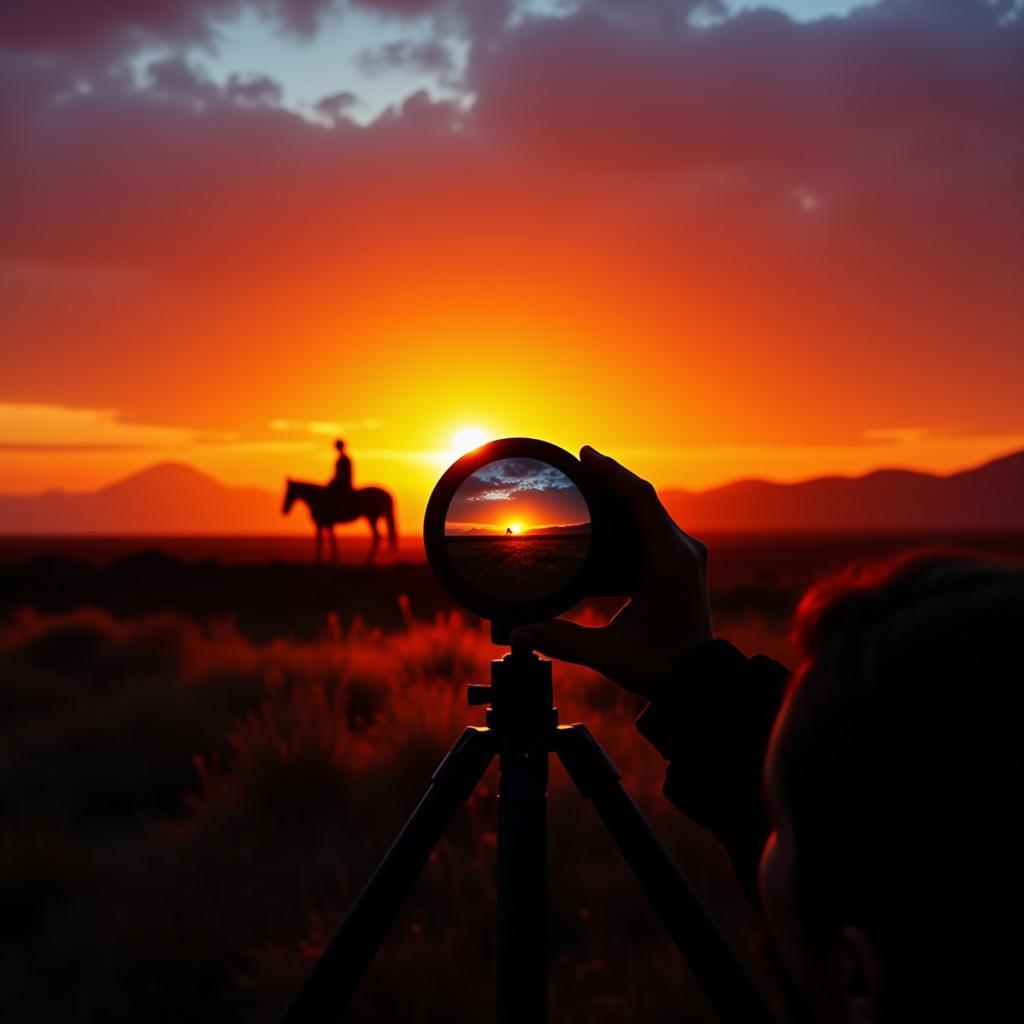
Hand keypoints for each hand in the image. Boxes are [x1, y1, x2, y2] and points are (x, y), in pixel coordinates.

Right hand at [510, 446, 712, 697]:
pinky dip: (629, 511)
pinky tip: (606, 512)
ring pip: (650, 509)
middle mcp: (682, 551)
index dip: (612, 474)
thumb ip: (563, 640)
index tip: (585, 454)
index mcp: (669, 563)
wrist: (698, 680)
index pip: (641, 500)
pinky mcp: (680, 561)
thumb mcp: (610, 654)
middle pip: (644, 498)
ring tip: (587, 481)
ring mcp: (684, 554)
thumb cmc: (661, 666)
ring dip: (620, 493)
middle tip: (578, 463)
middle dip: (611, 477)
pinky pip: (654, 523)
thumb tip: (518, 633)